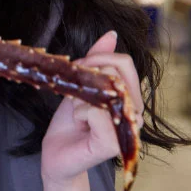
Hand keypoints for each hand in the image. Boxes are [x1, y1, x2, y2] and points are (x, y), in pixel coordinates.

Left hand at [40, 30, 144, 186]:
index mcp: (129, 98)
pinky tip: (78, 122)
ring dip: (80, 96)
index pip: (124, 63)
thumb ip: (96, 61)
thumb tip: (111, 35)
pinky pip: (95, 111)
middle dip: (86, 74)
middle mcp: (134, 113)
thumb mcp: (80, 86)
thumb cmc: (69, 122)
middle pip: (117, 73)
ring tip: (77, 111)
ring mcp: (126, 129)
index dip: (98, 57)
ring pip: (105, 91)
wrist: (56, 155)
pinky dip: (80, 111)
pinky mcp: (113, 143)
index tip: (78, 66)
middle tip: (73, 89)